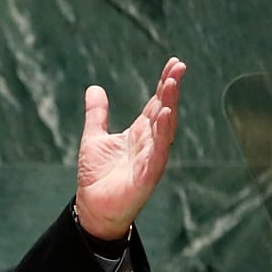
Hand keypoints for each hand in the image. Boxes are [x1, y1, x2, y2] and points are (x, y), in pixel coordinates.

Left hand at [75, 57, 186, 239]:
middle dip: (171, 90)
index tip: (174, 63)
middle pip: (164, 111)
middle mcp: (149, 143)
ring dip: (169, 106)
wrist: (92, 208)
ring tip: (171, 85)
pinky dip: (161, 134)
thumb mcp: (94, 138)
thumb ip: (97, 114)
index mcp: (139, 133)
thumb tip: (95, 88)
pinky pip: (157, 152)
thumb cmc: (96, 176)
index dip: (164, 84)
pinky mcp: (147, 175)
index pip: (156, 103)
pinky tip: (164, 116)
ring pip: (164, 129)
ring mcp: (150, 158)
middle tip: (178, 67)